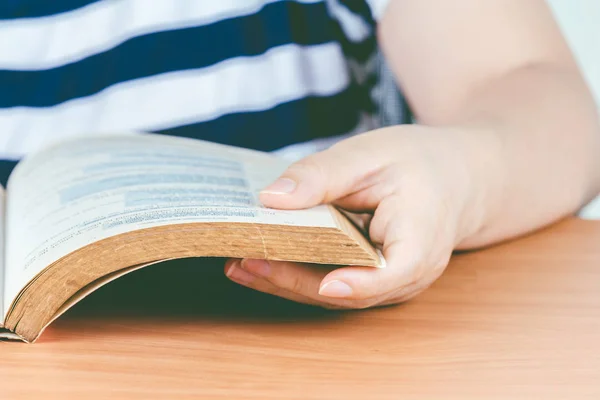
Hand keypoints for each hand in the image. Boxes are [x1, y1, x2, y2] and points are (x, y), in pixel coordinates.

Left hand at [224, 125, 485, 308]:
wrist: (455, 178)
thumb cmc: (421, 162)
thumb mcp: (372, 154)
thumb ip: (323, 175)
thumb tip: (270, 199)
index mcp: (422, 240)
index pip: (395, 272)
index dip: (359, 283)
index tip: (324, 282)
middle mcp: (408, 274)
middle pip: (349, 290)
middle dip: (294, 280)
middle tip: (243, 259)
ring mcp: (390, 282)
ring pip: (335, 293)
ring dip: (287, 281)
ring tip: (239, 262)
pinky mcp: (372, 278)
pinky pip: (333, 281)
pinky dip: (298, 272)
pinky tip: (263, 258)